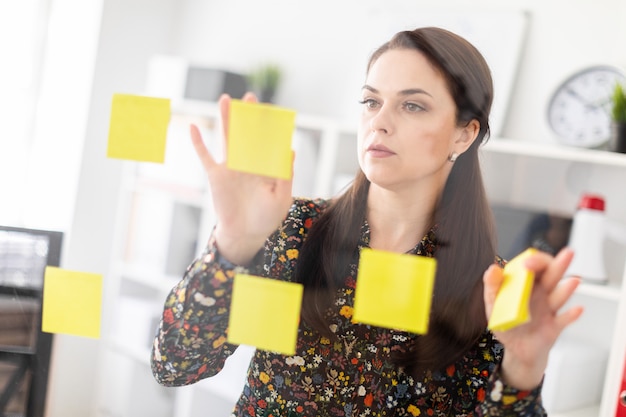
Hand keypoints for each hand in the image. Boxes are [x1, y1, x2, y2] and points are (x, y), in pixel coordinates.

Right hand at [190, 92, 293, 264]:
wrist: (245, 234)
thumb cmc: (267, 218)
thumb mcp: (281, 197)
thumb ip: (285, 175)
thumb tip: (290, 150)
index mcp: (266, 165)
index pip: (268, 140)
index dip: (270, 126)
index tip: (273, 110)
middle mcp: (249, 162)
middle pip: (248, 133)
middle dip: (249, 115)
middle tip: (250, 96)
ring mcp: (231, 167)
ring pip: (227, 138)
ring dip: (226, 119)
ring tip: (226, 100)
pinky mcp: (216, 175)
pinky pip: (205, 156)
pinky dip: (198, 142)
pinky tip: (194, 127)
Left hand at [483, 248, 583, 389]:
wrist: (516, 351)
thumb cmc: (507, 325)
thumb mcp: (493, 305)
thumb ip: (492, 287)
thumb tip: (493, 269)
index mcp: (526, 285)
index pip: (535, 266)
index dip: (535, 261)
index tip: (528, 263)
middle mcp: (541, 294)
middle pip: (552, 276)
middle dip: (560, 264)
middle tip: (568, 253)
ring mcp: (549, 310)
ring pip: (560, 296)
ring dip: (567, 288)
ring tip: (574, 281)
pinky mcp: (554, 327)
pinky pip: (564, 320)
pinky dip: (571, 315)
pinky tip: (577, 309)